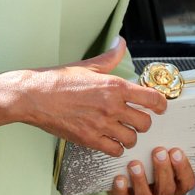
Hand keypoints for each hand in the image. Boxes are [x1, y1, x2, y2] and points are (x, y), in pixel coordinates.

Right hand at [0, 37, 166, 154]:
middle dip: (143, 121)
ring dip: (129, 135)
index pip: (152, 99)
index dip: (160, 104)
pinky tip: (109, 139)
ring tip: (121, 130)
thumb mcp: (88, 66)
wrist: (33, 97)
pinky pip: (115, 150)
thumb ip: (110, 57)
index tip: (159, 107)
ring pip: (132, 139)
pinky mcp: (89, 140)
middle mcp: (111, 107)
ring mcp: (101, 125)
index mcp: (114, 86)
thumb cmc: (57, 81)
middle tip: (135, 118)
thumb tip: (120, 43)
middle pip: (145, 122)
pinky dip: (115, 147)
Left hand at [108, 146, 194, 194]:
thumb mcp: (164, 162)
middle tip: (158, 152)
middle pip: (167, 190)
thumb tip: (169, 121)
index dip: (183, 168)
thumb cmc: (151, 171)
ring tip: (135, 164)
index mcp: (176, 188)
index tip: (176, 151)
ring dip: (140, 181)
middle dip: (163, 170)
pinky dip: (121, 191)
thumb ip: (168, 152)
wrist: (131, 191)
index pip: (186, 182)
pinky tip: (119, 179)